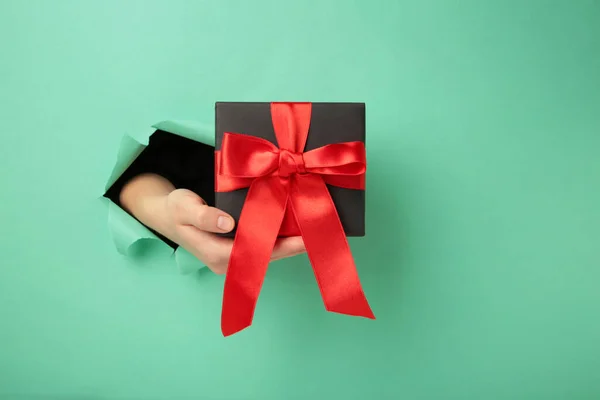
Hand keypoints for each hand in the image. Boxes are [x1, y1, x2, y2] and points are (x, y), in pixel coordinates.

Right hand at [165, 189, 305, 274]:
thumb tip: (228, 223)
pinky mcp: (238, 250)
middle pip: (266, 256)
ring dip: (289, 243)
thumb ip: (203, 216)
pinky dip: (279, 238)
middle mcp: (228, 262)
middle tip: (319, 232)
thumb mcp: (184, 207)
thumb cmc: (175, 209)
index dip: (281, 246)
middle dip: (293, 246)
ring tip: (314, 229)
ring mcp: (233, 258)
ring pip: (266, 253)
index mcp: (216, 255)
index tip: (303, 238)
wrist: (167, 215)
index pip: (255, 253)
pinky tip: (296, 227)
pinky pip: (262, 246)